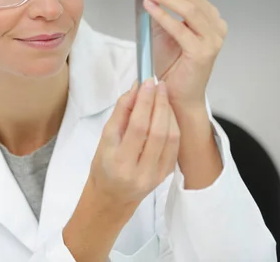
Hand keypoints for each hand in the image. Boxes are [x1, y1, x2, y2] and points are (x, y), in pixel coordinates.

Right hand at [88, 79, 179, 209]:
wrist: (113, 196)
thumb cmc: (104, 166)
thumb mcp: (104, 140)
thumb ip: (120, 113)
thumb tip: (135, 90)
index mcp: (120, 162)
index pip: (137, 127)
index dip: (144, 102)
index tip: (146, 83)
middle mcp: (140, 171)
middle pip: (157, 131)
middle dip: (159, 103)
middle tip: (157, 85)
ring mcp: (156, 175)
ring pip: (170, 137)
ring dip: (168, 112)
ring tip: (162, 95)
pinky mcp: (166, 174)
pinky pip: (174, 145)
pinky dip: (172, 124)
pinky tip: (166, 112)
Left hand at [141, 0, 227, 109]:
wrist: (176, 95)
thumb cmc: (170, 66)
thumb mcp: (162, 31)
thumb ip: (159, 11)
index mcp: (208, 18)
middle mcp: (215, 26)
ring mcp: (212, 39)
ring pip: (187, 9)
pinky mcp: (203, 52)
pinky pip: (181, 29)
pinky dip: (163, 15)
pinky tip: (149, 6)